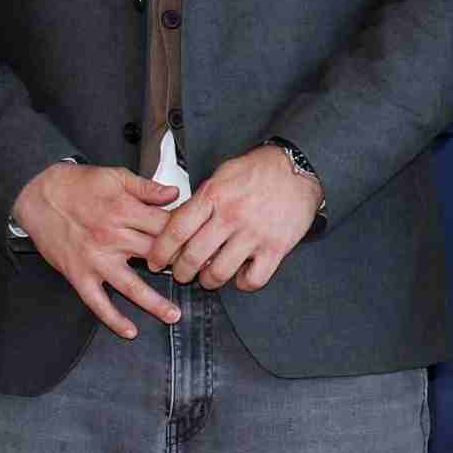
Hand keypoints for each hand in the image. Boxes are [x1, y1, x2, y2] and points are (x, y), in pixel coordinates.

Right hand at [14, 164, 185, 337]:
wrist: (37, 193)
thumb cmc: (76, 184)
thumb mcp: (115, 176)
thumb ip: (146, 187)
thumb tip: (175, 193)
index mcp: (125, 211)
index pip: (167, 227)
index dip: (186, 235)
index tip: (197, 244)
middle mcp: (113, 237)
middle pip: (155, 257)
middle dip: (178, 268)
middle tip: (193, 278)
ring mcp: (96, 259)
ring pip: (131, 286)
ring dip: (155, 303)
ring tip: (174, 315)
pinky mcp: (79, 274)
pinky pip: (98, 302)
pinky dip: (113, 319)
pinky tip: (130, 331)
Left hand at [150, 146, 322, 292]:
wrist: (297, 169)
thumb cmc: (257, 171)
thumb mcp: (221, 175)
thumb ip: (201, 201)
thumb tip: (177, 225)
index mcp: (213, 196)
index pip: (176, 230)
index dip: (161, 251)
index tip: (155, 262)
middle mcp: (231, 216)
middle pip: (193, 256)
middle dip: (181, 272)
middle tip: (181, 275)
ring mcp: (254, 234)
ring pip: (219, 273)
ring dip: (208, 281)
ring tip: (208, 278)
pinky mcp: (276, 248)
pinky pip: (253, 279)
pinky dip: (243, 283)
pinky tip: (240, 276)